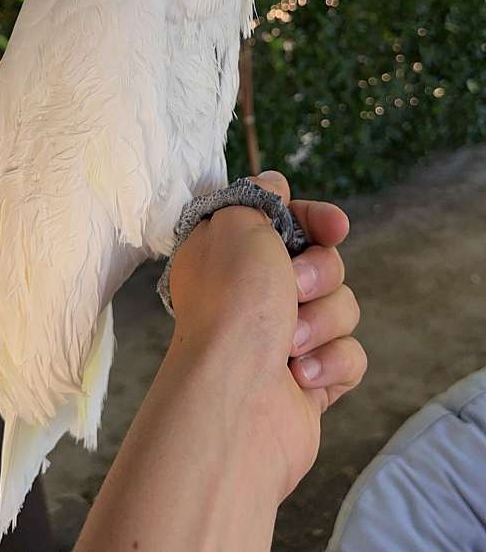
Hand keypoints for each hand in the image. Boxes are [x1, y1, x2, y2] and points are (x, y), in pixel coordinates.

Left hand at [168, 170, 365, 503]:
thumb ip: (258, 197)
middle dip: (319, 273)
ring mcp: (284, 341)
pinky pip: (350, 356)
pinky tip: (301, 376)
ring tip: (289, 343)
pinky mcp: (310, 383)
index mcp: (232, 254)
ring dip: (321, 320)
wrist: (235, 398)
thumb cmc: (231, 304)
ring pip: (342, 307)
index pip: (289, 221)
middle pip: (325, 263)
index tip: (333, 226)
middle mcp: (254, 295)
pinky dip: (331, 361)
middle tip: (292, 288)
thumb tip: (275, 184)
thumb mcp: (236, 222)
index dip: (316, 219)